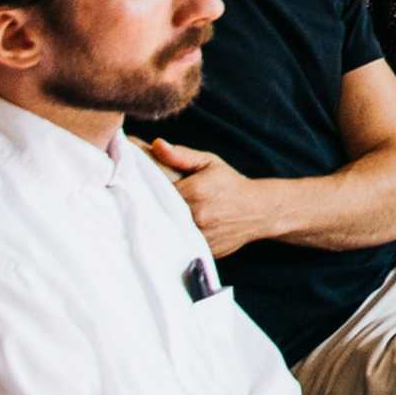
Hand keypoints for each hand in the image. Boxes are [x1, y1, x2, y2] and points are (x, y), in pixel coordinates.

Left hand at [140, 138, 260, 256]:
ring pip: (167, 233)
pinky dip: (173, 240)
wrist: (259, 210)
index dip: (144, 192)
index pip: (156, 192)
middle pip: (159, 214)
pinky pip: (179, 247)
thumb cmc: (230, 184)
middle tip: (140, 206)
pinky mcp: (203, 250)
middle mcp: (198, 214)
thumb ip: (181, 155)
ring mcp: (201, 235)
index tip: (136, 190)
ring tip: (155, 219)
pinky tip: (172, 233)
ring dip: (160, 227)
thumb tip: (156, 144)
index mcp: (197, 190)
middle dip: (150, 210)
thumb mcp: (209, 163)